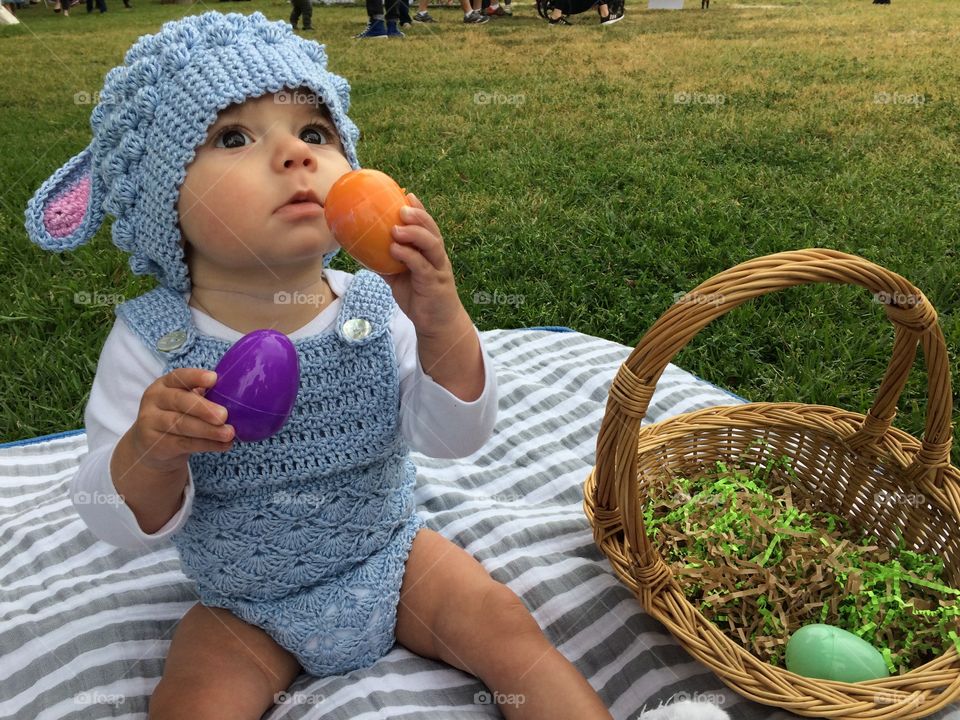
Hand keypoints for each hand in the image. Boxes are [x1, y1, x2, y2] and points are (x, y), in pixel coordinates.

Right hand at [128, 367, 233, 473]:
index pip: (179, 376)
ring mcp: (151, 421)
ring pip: (181, 424)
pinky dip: (206, 444)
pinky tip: (223, 445)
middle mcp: (155, 399)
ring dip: (208, 430)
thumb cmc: (178, 415)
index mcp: (165, 384)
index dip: (196, 377)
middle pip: (180, 401)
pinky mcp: (154, 443)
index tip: (214, 379)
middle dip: (204, 408)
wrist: (151, 446)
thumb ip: (205, 396)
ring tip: (229, 433)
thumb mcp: (185, 401)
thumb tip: (238, 397)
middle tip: (224, 415)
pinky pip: (183, 443)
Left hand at [381, 193, 470, 337]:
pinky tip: (395, 250)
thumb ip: (385, 263)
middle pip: (432, 230)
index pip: (427, 226)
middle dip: (419, 216)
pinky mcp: (434, 283)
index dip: (419, 210)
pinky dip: (409, 256)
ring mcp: (438, 269)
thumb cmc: (419, 297)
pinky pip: (422, 266)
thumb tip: (361, 252)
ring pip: (431, 244)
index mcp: (430, 252)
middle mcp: (437, 257)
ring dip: (415, 233)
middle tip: (402, 207)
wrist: (438, 323)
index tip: (406, 195)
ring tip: (397, 227)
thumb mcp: (398, 278)